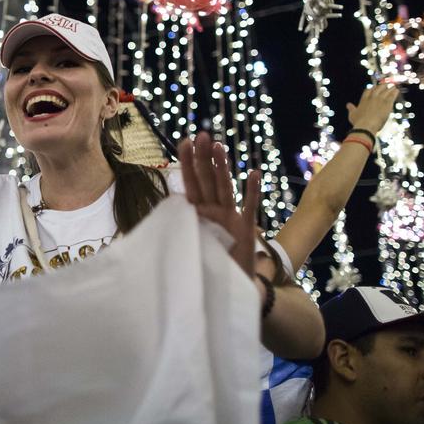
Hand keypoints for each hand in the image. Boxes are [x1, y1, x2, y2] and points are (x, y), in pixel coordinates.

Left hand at [178, 132, 261, 276]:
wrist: (226, 287)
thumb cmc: (204, 264)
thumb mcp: (185, 243)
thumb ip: (178, 224)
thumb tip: (169, 204)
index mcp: (197, 212)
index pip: (190, 183)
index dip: (187, 163)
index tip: (184, 142)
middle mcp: (213, 210)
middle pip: (207, 179)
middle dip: (203, 158)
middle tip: (201, 135)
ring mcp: (230, 218)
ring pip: (225, 188)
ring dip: (222, 168)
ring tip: (218, 147)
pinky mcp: (245, 230)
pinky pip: (249, 208)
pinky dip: (251, 191)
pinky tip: (253, 173)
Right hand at [346, 82, 398, 134]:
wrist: (366, 126)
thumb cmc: (358, 122)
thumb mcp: (352, 115)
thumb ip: (351, 108)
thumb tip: (348, 104)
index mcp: (364, 99)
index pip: (368, 90)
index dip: (372, 88)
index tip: (374, 87)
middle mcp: (372, 97)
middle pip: (378, 88)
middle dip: (382, 86)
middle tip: (385, 84)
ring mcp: (380, 100)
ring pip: (386, 91)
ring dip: (390, 88)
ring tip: (393, 86)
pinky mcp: (387, 104)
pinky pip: (392, 96)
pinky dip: (394, 92)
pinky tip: (396, 91)